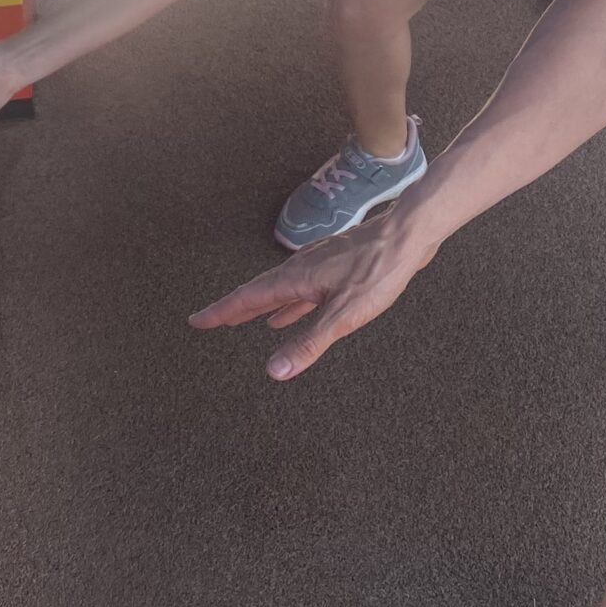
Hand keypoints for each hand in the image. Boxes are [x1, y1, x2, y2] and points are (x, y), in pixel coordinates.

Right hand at [190, 209, 433, 378]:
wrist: (408, 235)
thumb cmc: (379, 271)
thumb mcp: (344, 315)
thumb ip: (309, 343)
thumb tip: (275, 371)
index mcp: (296, 278)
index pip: (248, 299)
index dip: (221, 313)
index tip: (197, 321)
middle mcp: (302, 269)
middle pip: (259, 292)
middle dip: (233, 309)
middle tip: (211, 321)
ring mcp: (319, 266)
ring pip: (280, 291)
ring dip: (260, 307)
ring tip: (244, 321)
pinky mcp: (336, 267)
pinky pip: (301, 289)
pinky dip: (289, 304)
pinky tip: (290, 313)